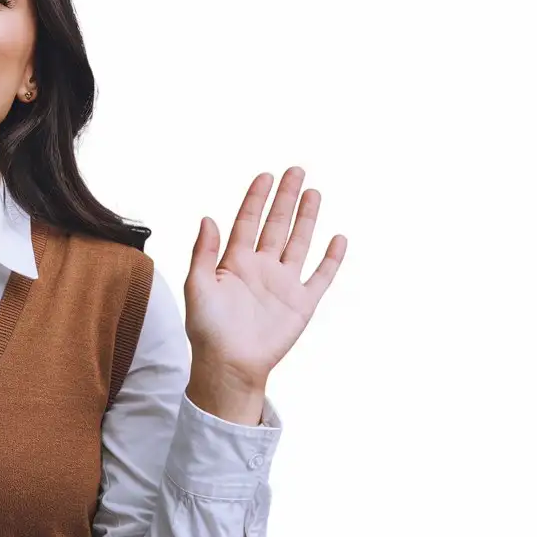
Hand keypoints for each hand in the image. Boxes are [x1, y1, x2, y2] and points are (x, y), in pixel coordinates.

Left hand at [183, 167, 346, 420]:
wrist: (228, 365)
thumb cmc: (206, 329)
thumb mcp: (197, 286)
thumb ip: (203, 252)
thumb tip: (208, 218)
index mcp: (234, 262)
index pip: (247, 222)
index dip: (256, 199)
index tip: (265, 175)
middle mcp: (260, 268)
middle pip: (276, 225)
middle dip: (285, 198)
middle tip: (296, 170)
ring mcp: (283, 284)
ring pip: (299, 243)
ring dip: (306, 218)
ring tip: (313, 192)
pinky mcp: (301, 303)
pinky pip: (321, 276)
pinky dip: (331, 258)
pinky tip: (338, 238)